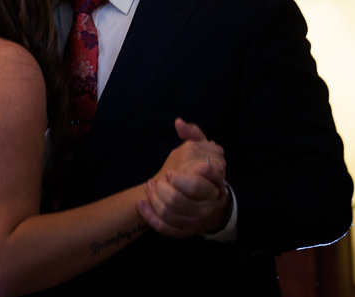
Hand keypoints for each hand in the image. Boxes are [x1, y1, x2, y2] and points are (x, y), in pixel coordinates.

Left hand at [138, 119, 229, 236]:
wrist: (212, 201)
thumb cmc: (204, 171)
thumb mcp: (204, 149)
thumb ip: (193, 134)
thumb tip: (178, 123)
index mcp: (213, 187)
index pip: (198, 186)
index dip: (181, 180)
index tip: (169, 173)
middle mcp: (207, 206)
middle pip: (180, 201)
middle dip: (164, 189)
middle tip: (159, 178)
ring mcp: (195, 221)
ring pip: (170, 214)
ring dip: (154, 199)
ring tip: (150, 186)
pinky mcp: (184, 231)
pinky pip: (165, 227)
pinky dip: (150, 217)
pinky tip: (141, 203)